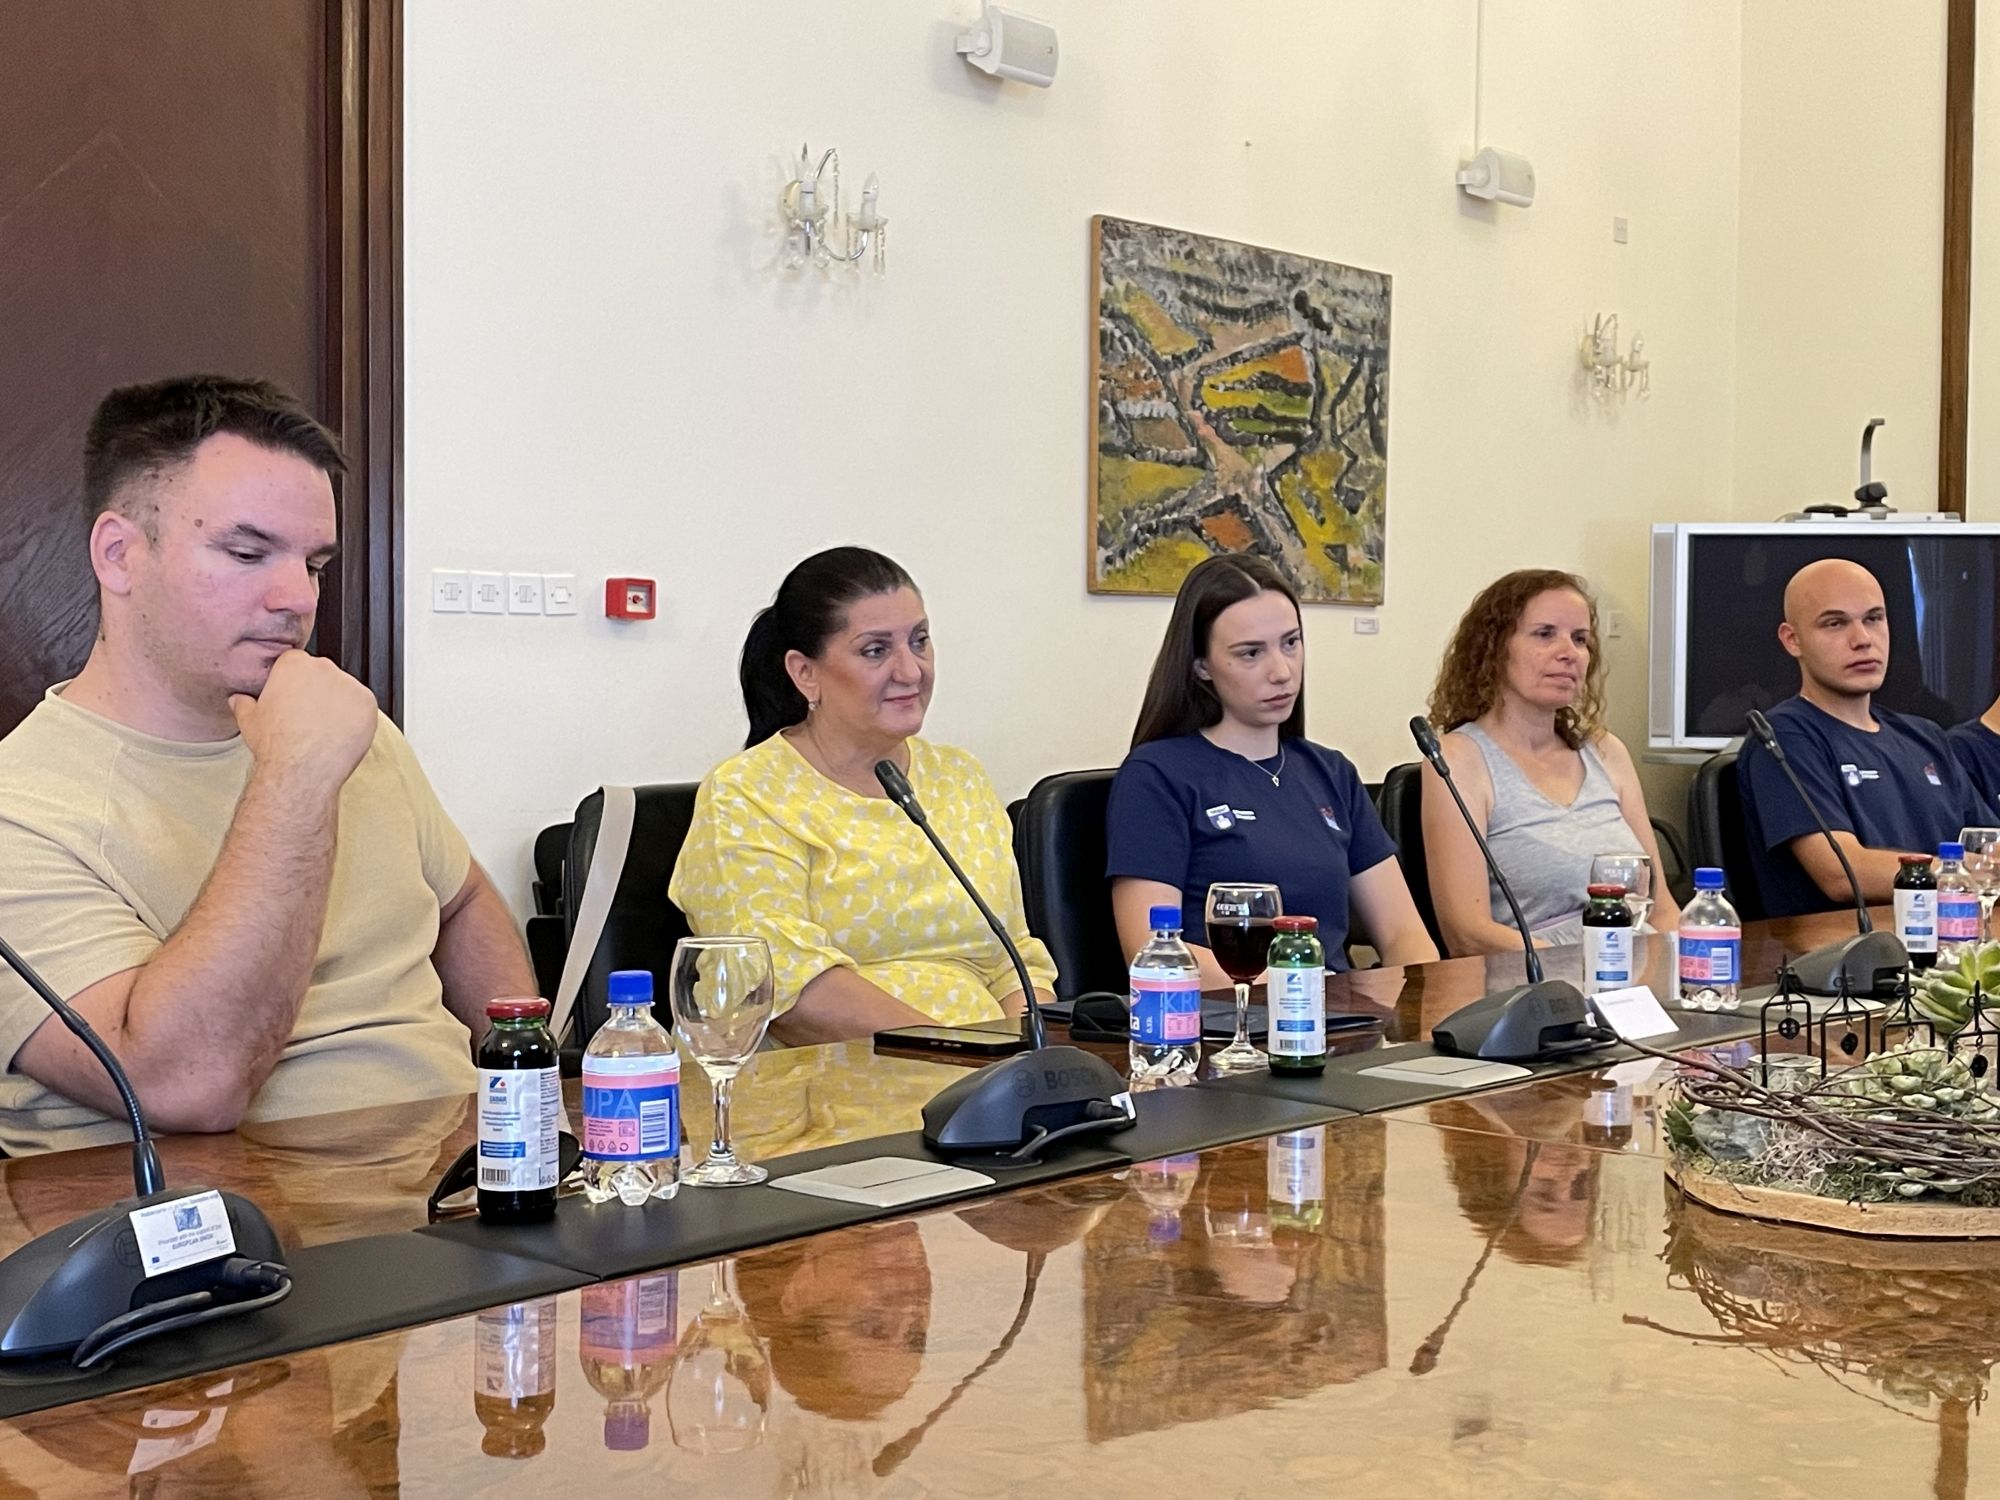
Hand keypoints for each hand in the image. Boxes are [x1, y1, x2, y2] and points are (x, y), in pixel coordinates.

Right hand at [229, 650, 378, 787]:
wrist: (301, 769)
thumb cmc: (276, 745)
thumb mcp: (249, 720)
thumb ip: (244, 703)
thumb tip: (238, 700)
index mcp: (294, 664)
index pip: (297, 664)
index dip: (294, 684)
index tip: (293, 700)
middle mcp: (323, 668)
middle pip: (323, 675)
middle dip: (317, 693)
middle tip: (308, 718)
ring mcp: (348, 684)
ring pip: (344, 691)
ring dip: (338, 705)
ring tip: (323, 730)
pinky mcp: (368, 702)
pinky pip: (363, 706)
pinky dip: (356, 718)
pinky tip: (340, 734)